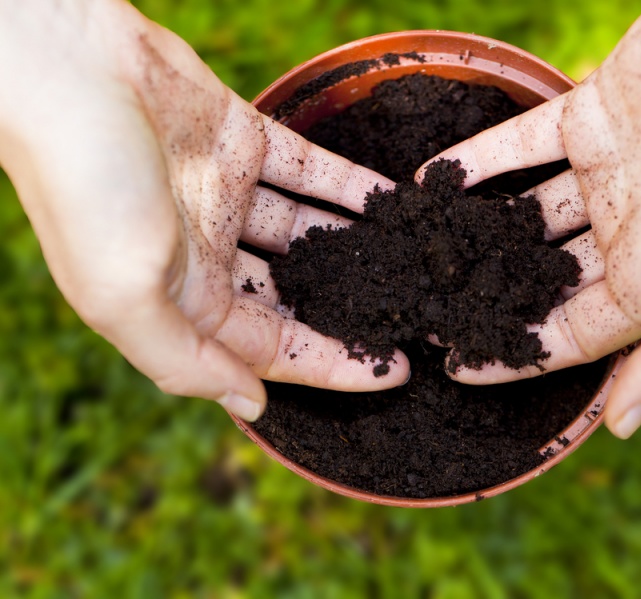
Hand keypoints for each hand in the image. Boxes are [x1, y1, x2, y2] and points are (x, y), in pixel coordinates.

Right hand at [0, 0, 408, 420]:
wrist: (63, 68)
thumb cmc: (85, 187)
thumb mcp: (124, 298)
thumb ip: (186, 362)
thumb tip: (252, 404)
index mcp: (182, 300)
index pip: (274, 347)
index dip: (334, 364)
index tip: (396, 369)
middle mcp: (207, 252)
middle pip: (296, 292)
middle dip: (350, 305)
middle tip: (416, 311)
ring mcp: (225, 193)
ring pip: (307, 231)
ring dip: (357, 243)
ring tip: (417, 256)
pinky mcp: (239, 138)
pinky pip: (308, 168)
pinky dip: (347, 183)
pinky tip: (390, 198)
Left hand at [416, 0, 640, 437]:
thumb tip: (621, 428)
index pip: (571, 335)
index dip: (517, 355)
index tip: (457, 364)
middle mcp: (628, 232)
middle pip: (542, 278)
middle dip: (488, 295)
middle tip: (424, 307)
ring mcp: (608, 173)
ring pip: (527, 213)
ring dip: (476, 228)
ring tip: (416, 246)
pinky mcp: (590, 117)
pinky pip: (520, 146)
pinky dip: (478, 161)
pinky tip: (428, 178)